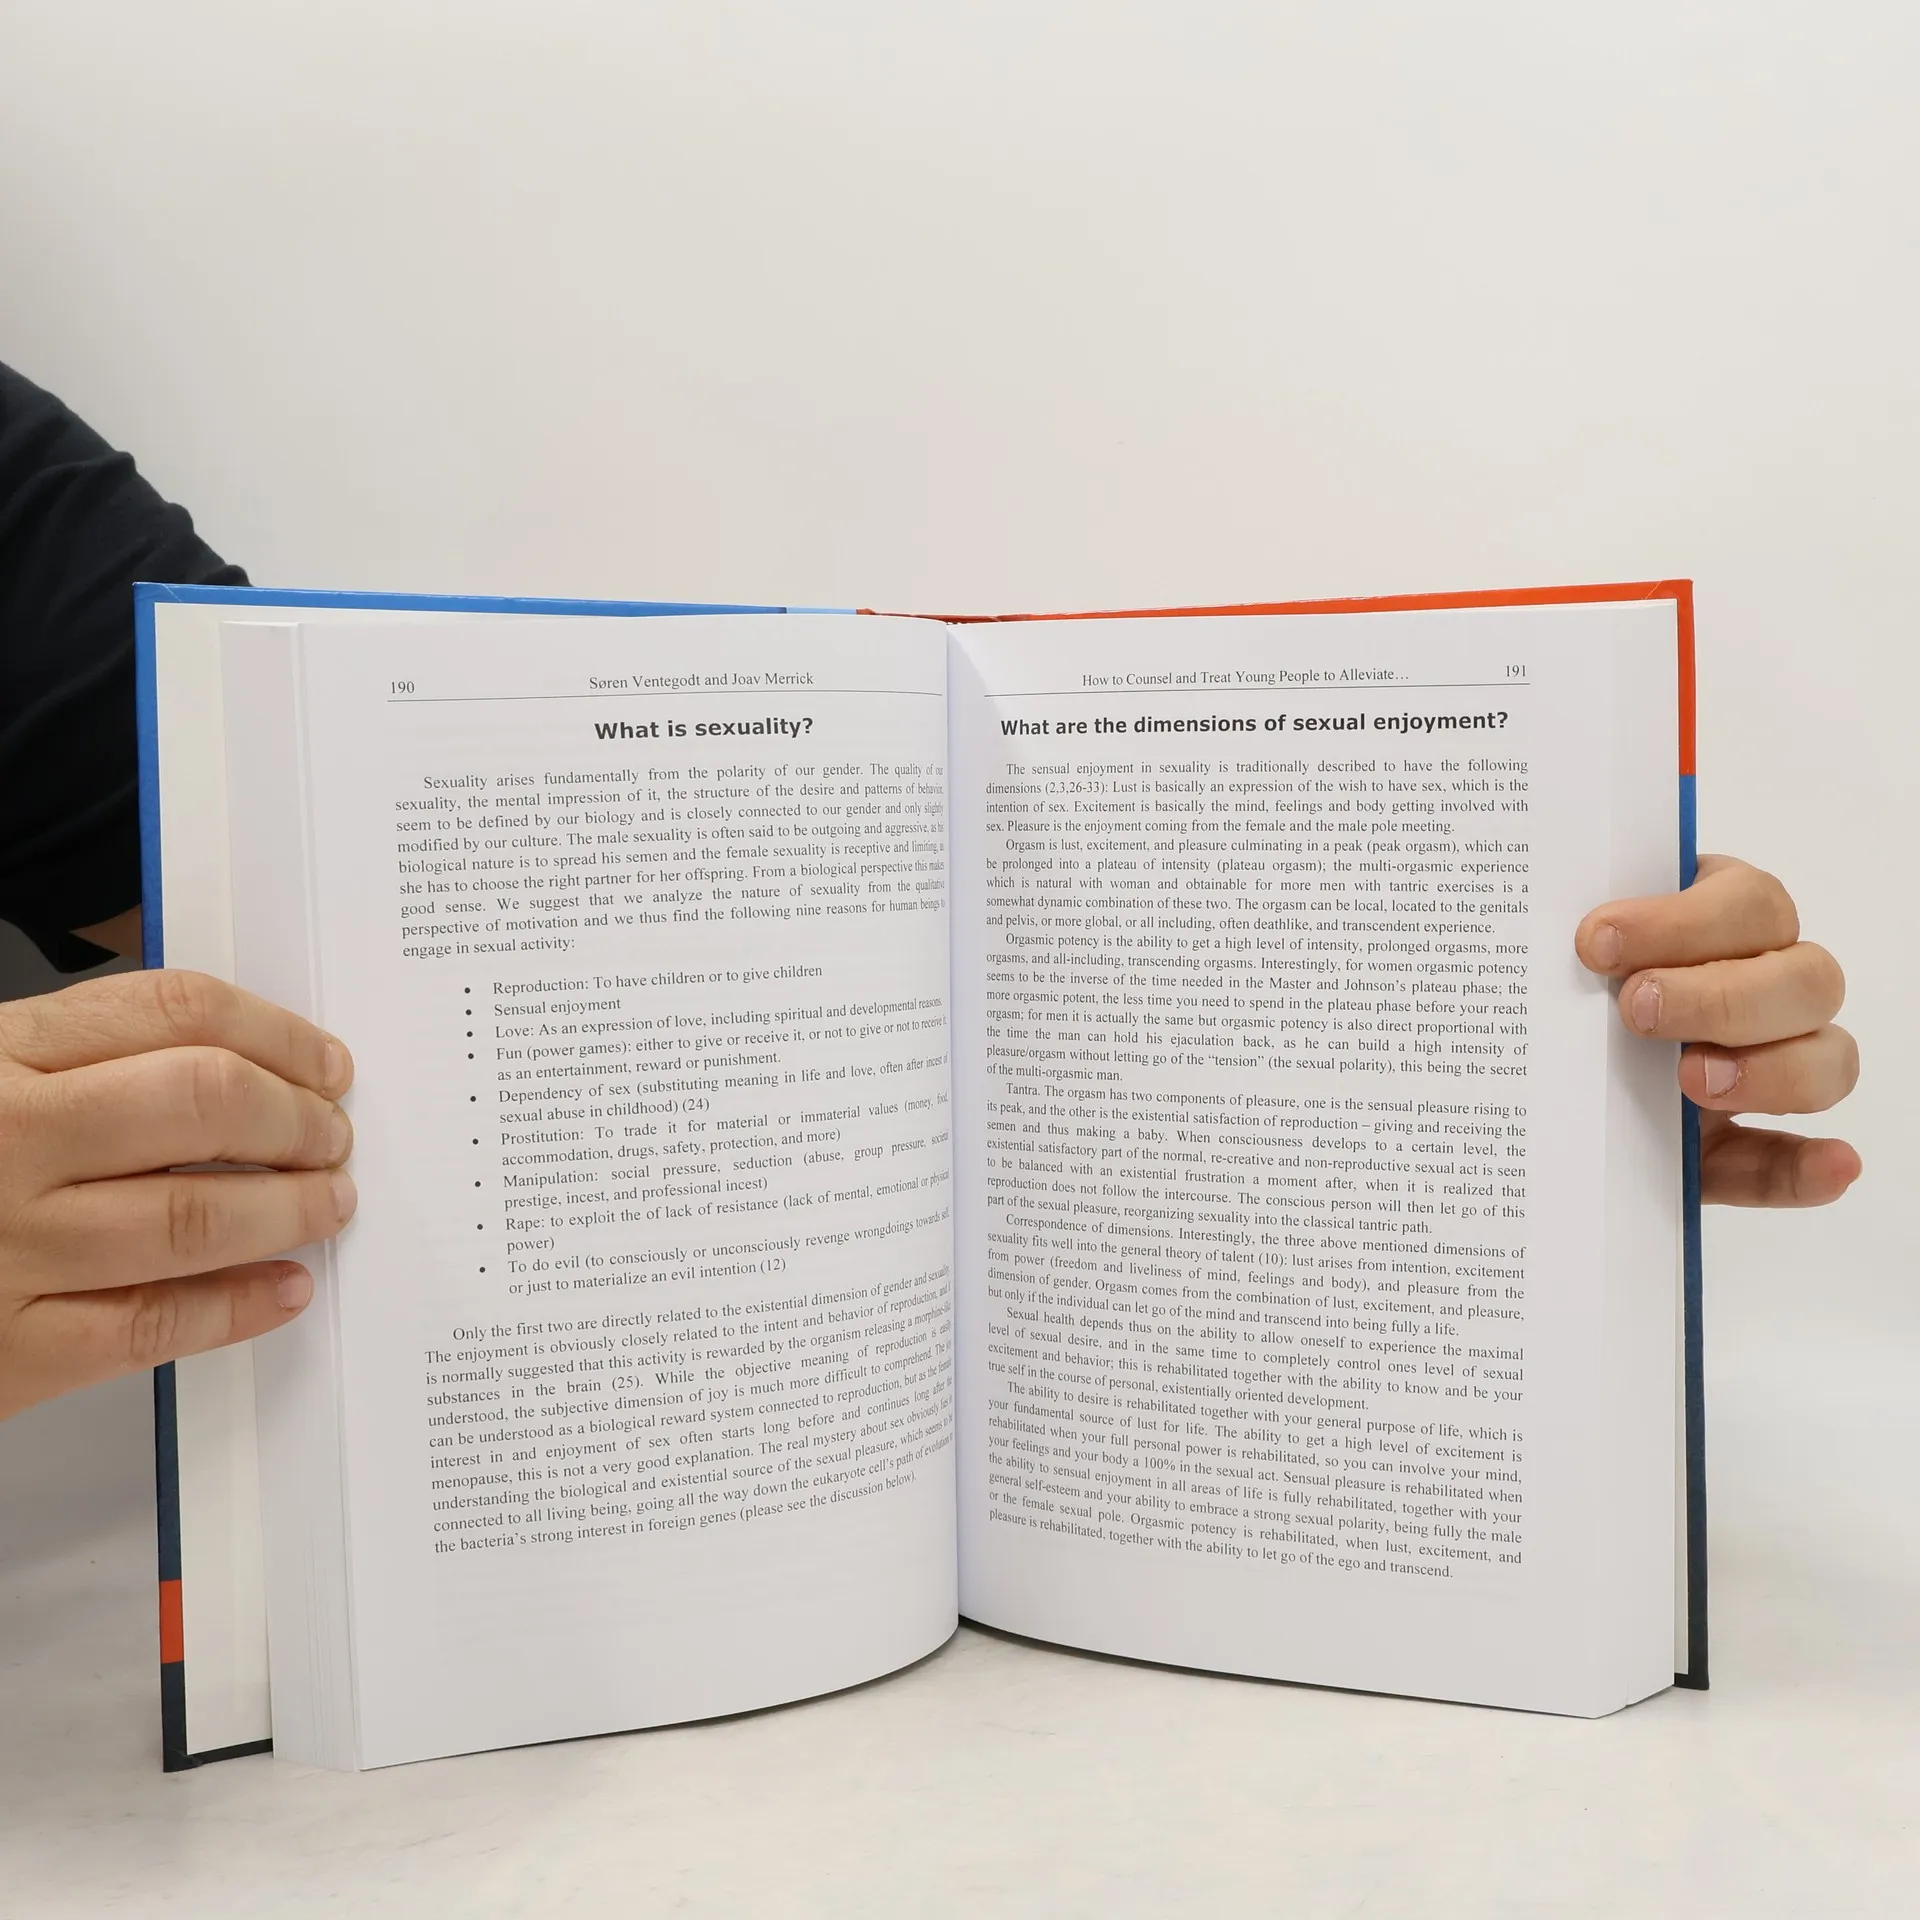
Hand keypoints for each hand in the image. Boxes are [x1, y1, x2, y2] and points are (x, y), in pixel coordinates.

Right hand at [0, 971, 356, 1421]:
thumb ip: (75, 1054)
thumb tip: (227, 1054)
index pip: (172, 1011)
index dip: (276, 1034)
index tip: (326, 1062)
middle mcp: (4, 1141)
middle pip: (203, 1102)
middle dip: (298, 1118)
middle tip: (335, 1134)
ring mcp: (6, 1248)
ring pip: (195, 1215)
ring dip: (292, 1207)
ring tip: (330, 1202)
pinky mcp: (10, 1352)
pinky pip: (154, 1325)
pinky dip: (239, 1306)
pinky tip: (285, 1287)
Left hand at [1575, 855, 1859, 1205]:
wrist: (1514, 1069)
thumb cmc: (1542, 983)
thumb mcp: (1551, 954)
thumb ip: (1559, 942)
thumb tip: (1559, 932)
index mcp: (1714, 919)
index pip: (1745, 902)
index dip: (1682, 919)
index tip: (1595, 941)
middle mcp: (1757, 985)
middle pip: (1805, 977)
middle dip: (1722, 994)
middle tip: (1637, 1009)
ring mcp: (1762, 1066)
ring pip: (1826, 1058)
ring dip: (1772, 1071)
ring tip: (1691, 1082)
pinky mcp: (1737, 1147)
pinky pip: (1791, 1160)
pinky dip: (1810, 1167)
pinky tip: (1830, 1165)